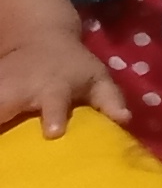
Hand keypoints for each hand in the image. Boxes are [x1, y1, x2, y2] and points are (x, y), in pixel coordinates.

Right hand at [0, 14, 129, 145]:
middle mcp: (20, 88)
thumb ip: (110, 100)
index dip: (54, 115)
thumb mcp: (96, 78)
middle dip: (0, 116)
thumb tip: (125, 120)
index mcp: (53, 88)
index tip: (53, 132)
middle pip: (3, 104)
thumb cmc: (72, 68)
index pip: (55, 102)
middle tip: (2, 148)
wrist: (40, 39)